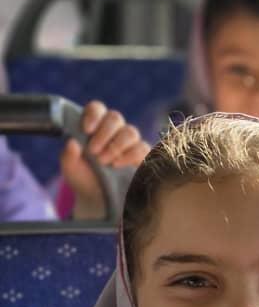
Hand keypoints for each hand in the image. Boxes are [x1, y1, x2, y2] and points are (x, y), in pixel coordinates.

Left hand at [59, 100, 149, 218]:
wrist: (96, 198)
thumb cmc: (82, 178)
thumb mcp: (70, 169)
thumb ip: (68, 156)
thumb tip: (72, 143)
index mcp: (94, 126)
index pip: (97, 108)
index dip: (93, 115)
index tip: (86, 130)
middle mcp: (113, 130)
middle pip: (115, 117)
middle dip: (104, 134)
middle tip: (93, 152)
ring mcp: (128, 142)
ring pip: (130, 132)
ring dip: (116, 146)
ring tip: (104, 162)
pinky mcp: (141, 156)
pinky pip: (143, 148)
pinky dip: (130, 155)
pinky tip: (118, 165)